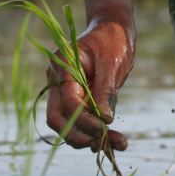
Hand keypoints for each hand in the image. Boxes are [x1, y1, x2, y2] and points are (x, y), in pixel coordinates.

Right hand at [45, 15, 134, 150]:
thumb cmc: (112, 40)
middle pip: (57, 118)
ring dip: (88, 138)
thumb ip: (106, 90)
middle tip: (104, 145)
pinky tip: (113, 139)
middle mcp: (56, 80)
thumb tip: (105, 120)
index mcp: (62, 66)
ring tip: (118, 144)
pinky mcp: (72, 98)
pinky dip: (92, 131)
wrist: (110, 29)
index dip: (84, 119)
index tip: (106, 128)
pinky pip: (77, 120)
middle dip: (79, 135)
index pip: (67, 102)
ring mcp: (61, 90)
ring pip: (65, 124)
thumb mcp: (113, 62)